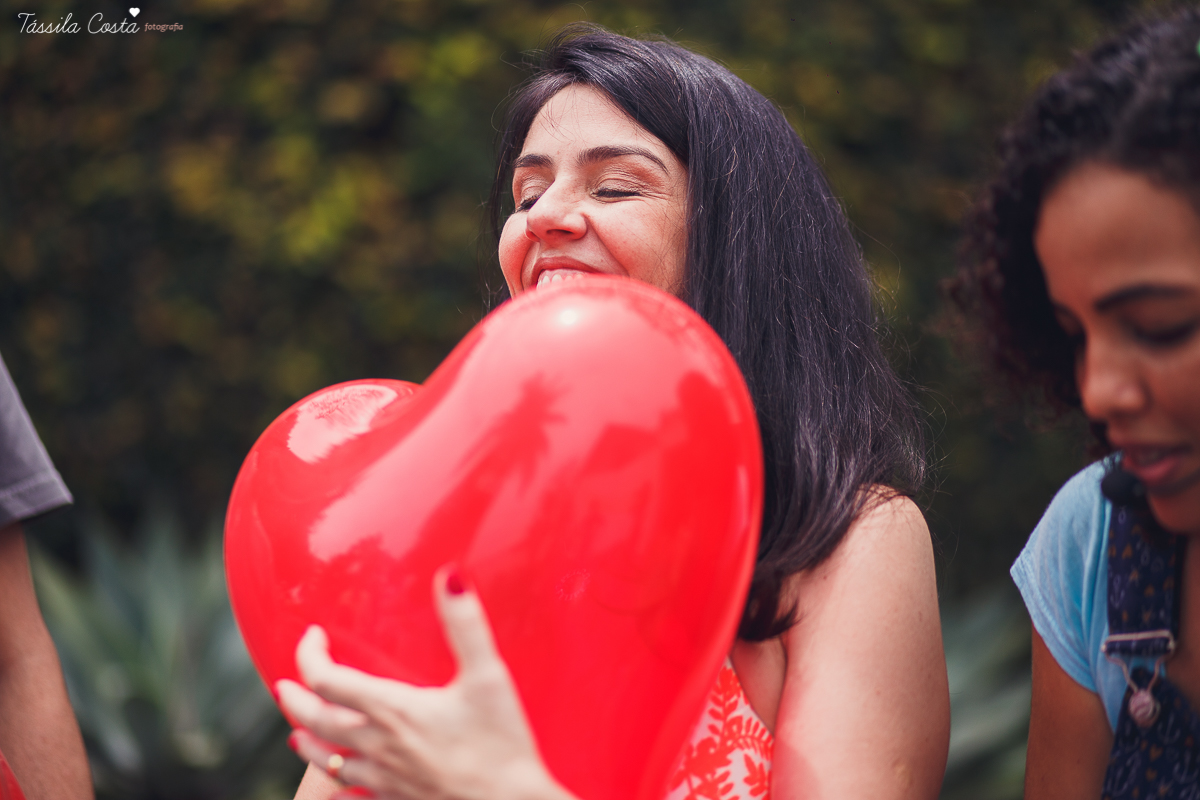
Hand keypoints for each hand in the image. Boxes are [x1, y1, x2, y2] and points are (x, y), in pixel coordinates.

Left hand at [276, 568, 574, 799]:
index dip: (309, 654)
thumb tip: (451, 577)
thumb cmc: (503, 744)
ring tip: (297, 731)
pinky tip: (338, 783)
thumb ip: (466, 624)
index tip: (313, 635)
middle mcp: (379, 746)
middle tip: (286, 682)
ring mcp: (384, 780)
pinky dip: (333, 784)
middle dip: (293, 698)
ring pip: (325, 761)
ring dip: (306, 741)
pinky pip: (350, 795)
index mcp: (393, 710)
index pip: (326, 679)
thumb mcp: (488, 675)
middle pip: (313, 720)